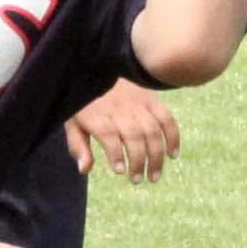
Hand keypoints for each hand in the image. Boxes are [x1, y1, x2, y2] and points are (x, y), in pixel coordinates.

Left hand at [64, 79, 179, 180]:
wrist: (100, 67)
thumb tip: (85, 170)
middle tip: (138, 180)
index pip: (109, 135)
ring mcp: (139, 105)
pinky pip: (167, 119)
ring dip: (156, 155)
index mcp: (98, 115)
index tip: (120, 170)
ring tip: (154, 176)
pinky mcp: (152, 101)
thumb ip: (78, 145)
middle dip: (138, 160)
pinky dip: (173, 137)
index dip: (116, 153)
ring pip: (153, 131)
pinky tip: (172, 155)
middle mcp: (120, 110)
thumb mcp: (73, 122)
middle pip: (134, 136)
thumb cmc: (85, 102)